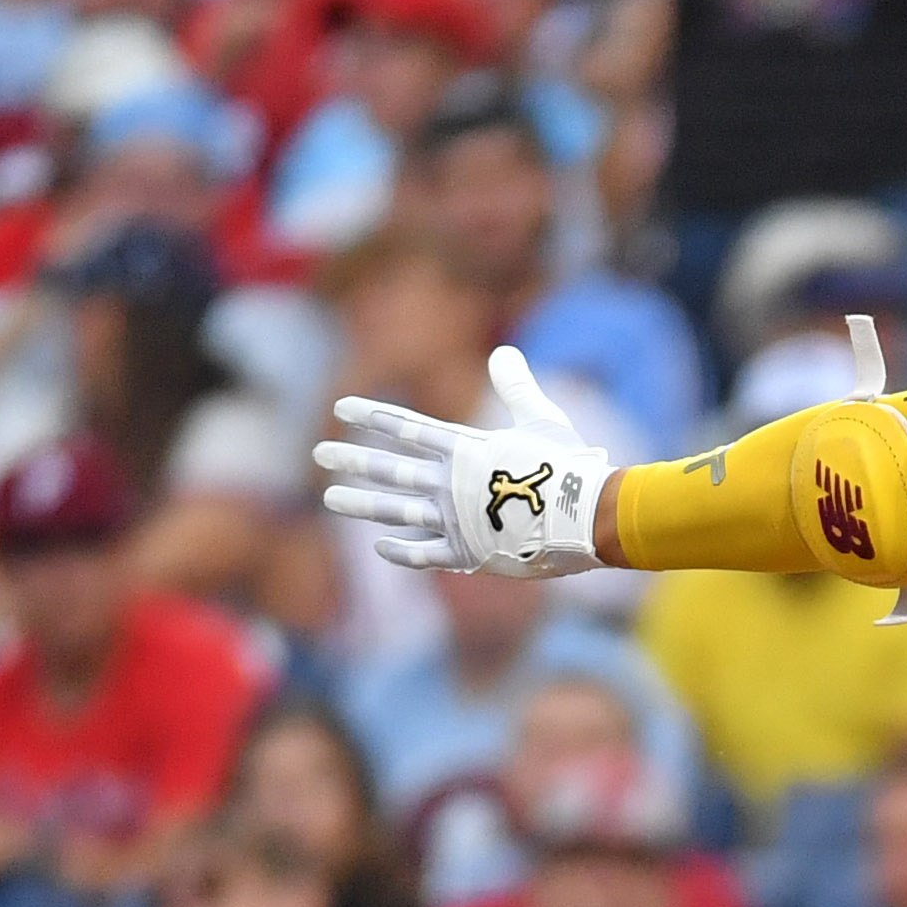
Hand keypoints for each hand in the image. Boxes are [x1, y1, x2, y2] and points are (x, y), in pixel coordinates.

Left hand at [317, 346, 611, 577]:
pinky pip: (425, 553)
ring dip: (362, 503)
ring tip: (331, 498)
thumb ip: (517, 387)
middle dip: (351, 459)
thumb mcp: (543, 419)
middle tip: (318, 454)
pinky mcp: (470, 552)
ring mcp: (456, 519)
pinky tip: (380, 546)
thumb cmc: (570, 467)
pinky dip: (401, 551)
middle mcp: (452, 483)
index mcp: (466, 448)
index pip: (407, 427)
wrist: (588, 516)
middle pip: (391, 468)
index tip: (340, 408)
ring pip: (397, 510)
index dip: (372, 415)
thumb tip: (502, 352)